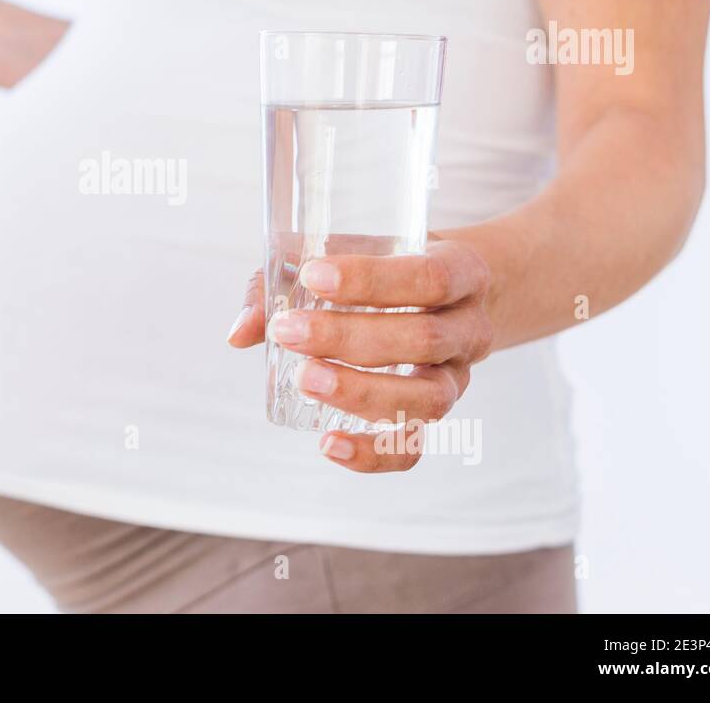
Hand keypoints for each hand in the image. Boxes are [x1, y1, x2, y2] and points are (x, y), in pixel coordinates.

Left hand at [226, 240, 493, 472]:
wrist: (446, 294)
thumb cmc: (382, 267)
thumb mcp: (346, 254)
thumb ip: (286, 282)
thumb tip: (240, 331)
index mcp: (462, 272)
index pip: (430, 277)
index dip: (372, 279)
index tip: (312, 276)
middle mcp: (469, 329)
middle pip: (425, 338)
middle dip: (350, 338)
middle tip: (290, 332)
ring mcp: (457, 378)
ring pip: (427, 398)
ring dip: (361, 392)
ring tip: (306, 380)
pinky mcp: (433, 416)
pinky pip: (413, 447)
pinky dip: (373, 454)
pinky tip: (328, 444)